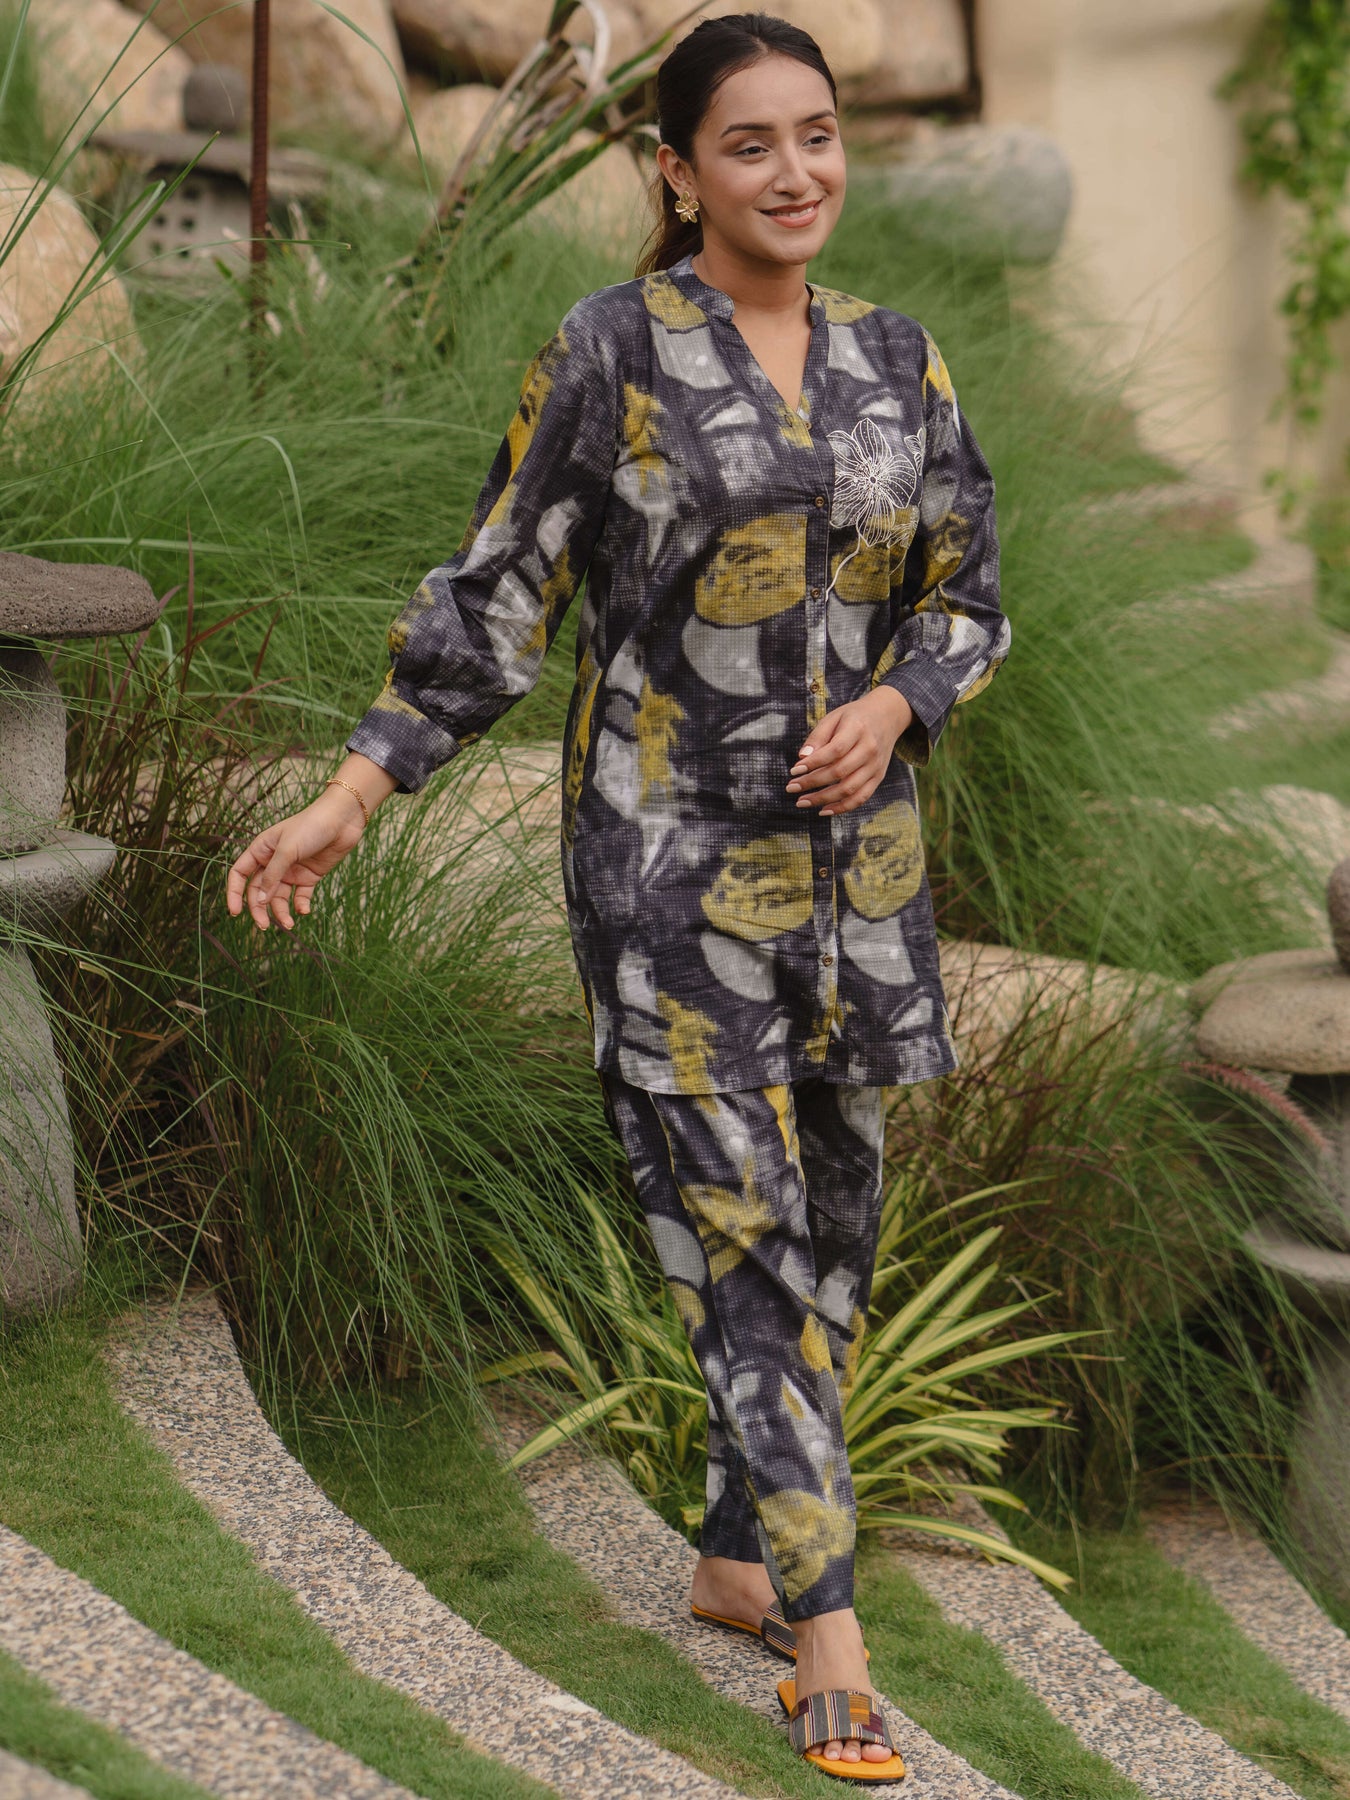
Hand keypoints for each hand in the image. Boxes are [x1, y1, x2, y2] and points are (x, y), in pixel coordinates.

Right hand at [226, 786, 369, 932]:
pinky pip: (300, 896)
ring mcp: (291, 870)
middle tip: (263, 926)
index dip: (234, 893)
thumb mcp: (287, 849)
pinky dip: (300, 906)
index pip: (239, 874)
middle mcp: (273, 862)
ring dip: (281, 912)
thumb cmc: (311, 826)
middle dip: (259, 909)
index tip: (235, 912)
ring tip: (289, 924)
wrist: (342, 820)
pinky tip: (304, 911)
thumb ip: (272, 876)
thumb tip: (259, 901)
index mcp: (261, 850)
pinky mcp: (309, 877)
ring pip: (279, 897)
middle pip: (258, 891)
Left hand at [785, 688, 912, 815]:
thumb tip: (802, 757)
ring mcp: (875, 765)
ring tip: (803, 801)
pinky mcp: (878, 777)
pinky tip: (824, 810)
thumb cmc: (855, 717)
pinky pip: (861, 798)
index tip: (794, 771)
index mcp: (857, 729)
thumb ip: (818, 736)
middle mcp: (869, 749)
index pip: (834, 751)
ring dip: (823, 799)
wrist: (887, 716)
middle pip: (839, 772)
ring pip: (849, 789)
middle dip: (812, 783)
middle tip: (791, 788)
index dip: (813, 763)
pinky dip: (842, 807)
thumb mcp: (834, 717)